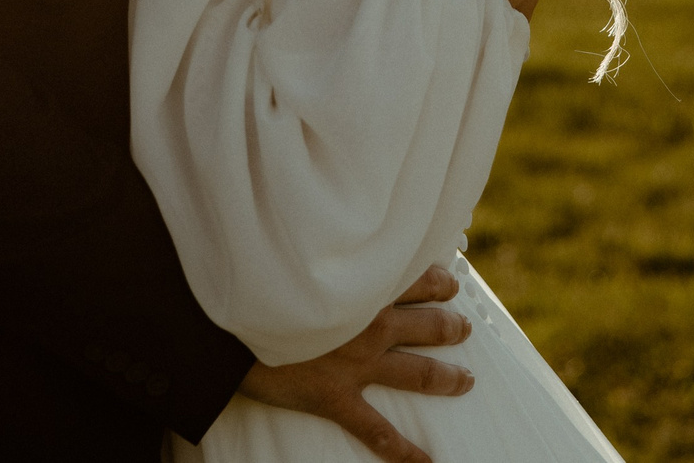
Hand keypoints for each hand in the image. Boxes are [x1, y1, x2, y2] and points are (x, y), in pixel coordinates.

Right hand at [234, 265, 472, 462]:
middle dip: (450, 325)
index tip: (450, 279)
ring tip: (466, 380)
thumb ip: (331, 257)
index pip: (416, 277)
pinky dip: (405, 452)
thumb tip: (347, 250)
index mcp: (364, 285)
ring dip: (447, 377)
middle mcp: (370, 323)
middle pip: (427, 324)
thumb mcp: (300, 257)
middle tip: (463, 327)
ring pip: (417, 373)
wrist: (227, 323)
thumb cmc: (261, 282)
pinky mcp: (336, 398)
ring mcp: (357, 364)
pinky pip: (378, 431)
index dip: (439, 280)